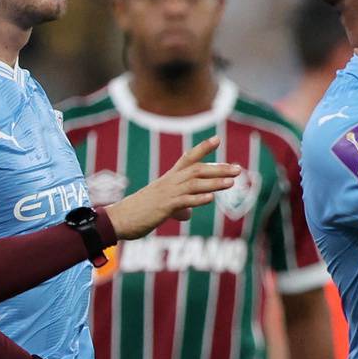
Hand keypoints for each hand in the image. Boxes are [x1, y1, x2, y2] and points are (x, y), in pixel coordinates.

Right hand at [107, 138, 240, 240]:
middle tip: (239, 169)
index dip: (202, 148)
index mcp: (168, 179)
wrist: (119, 220)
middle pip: (197, 170)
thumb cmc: (139, 213)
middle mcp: (169, 182)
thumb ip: (177, 208)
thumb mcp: (161, 208)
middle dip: (219, 168)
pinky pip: (183, 201)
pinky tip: (211, 199)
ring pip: (194, 184)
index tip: (217, 139)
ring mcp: (166, 194)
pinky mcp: (163, 207)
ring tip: (232, 182)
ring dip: (214, 183)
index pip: (187, 158)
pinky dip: (197, 199)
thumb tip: (187, 214)